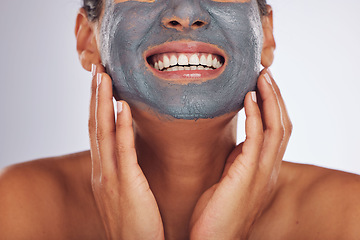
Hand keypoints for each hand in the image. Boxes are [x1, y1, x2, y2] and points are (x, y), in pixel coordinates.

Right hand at [88, 65, 163, 239]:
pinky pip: (123, 151)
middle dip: (94, 96)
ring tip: (104, 76)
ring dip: (102, 102)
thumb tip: (129, 155)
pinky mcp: (126, 185)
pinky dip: (121, 126)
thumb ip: (123, 173)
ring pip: (103, 133)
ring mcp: (110, 178)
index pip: (96, 133)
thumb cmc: (135, 224)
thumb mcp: (125, 194)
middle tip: (97, 69)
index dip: (96, 106)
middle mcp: (101, 172)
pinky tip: (122, 106)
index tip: (99, 83)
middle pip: (95, 126)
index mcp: (102, 173)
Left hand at [189, 69, 291, 239]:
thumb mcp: (230, 180)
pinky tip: (248, 98)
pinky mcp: (248, 175)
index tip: (262, 85)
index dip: (273, 106)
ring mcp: (261, 172)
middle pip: (283, 124)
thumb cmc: (217, 212)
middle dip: (276, 97)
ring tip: (261, 77)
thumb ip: (238, 161)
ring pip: (277, 127)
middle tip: (265, 73)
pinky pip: (257, 139)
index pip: (277, 131)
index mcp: (264, 169)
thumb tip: (236, 142)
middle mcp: (269, 169)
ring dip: (270, 99)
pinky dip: (255, 116)